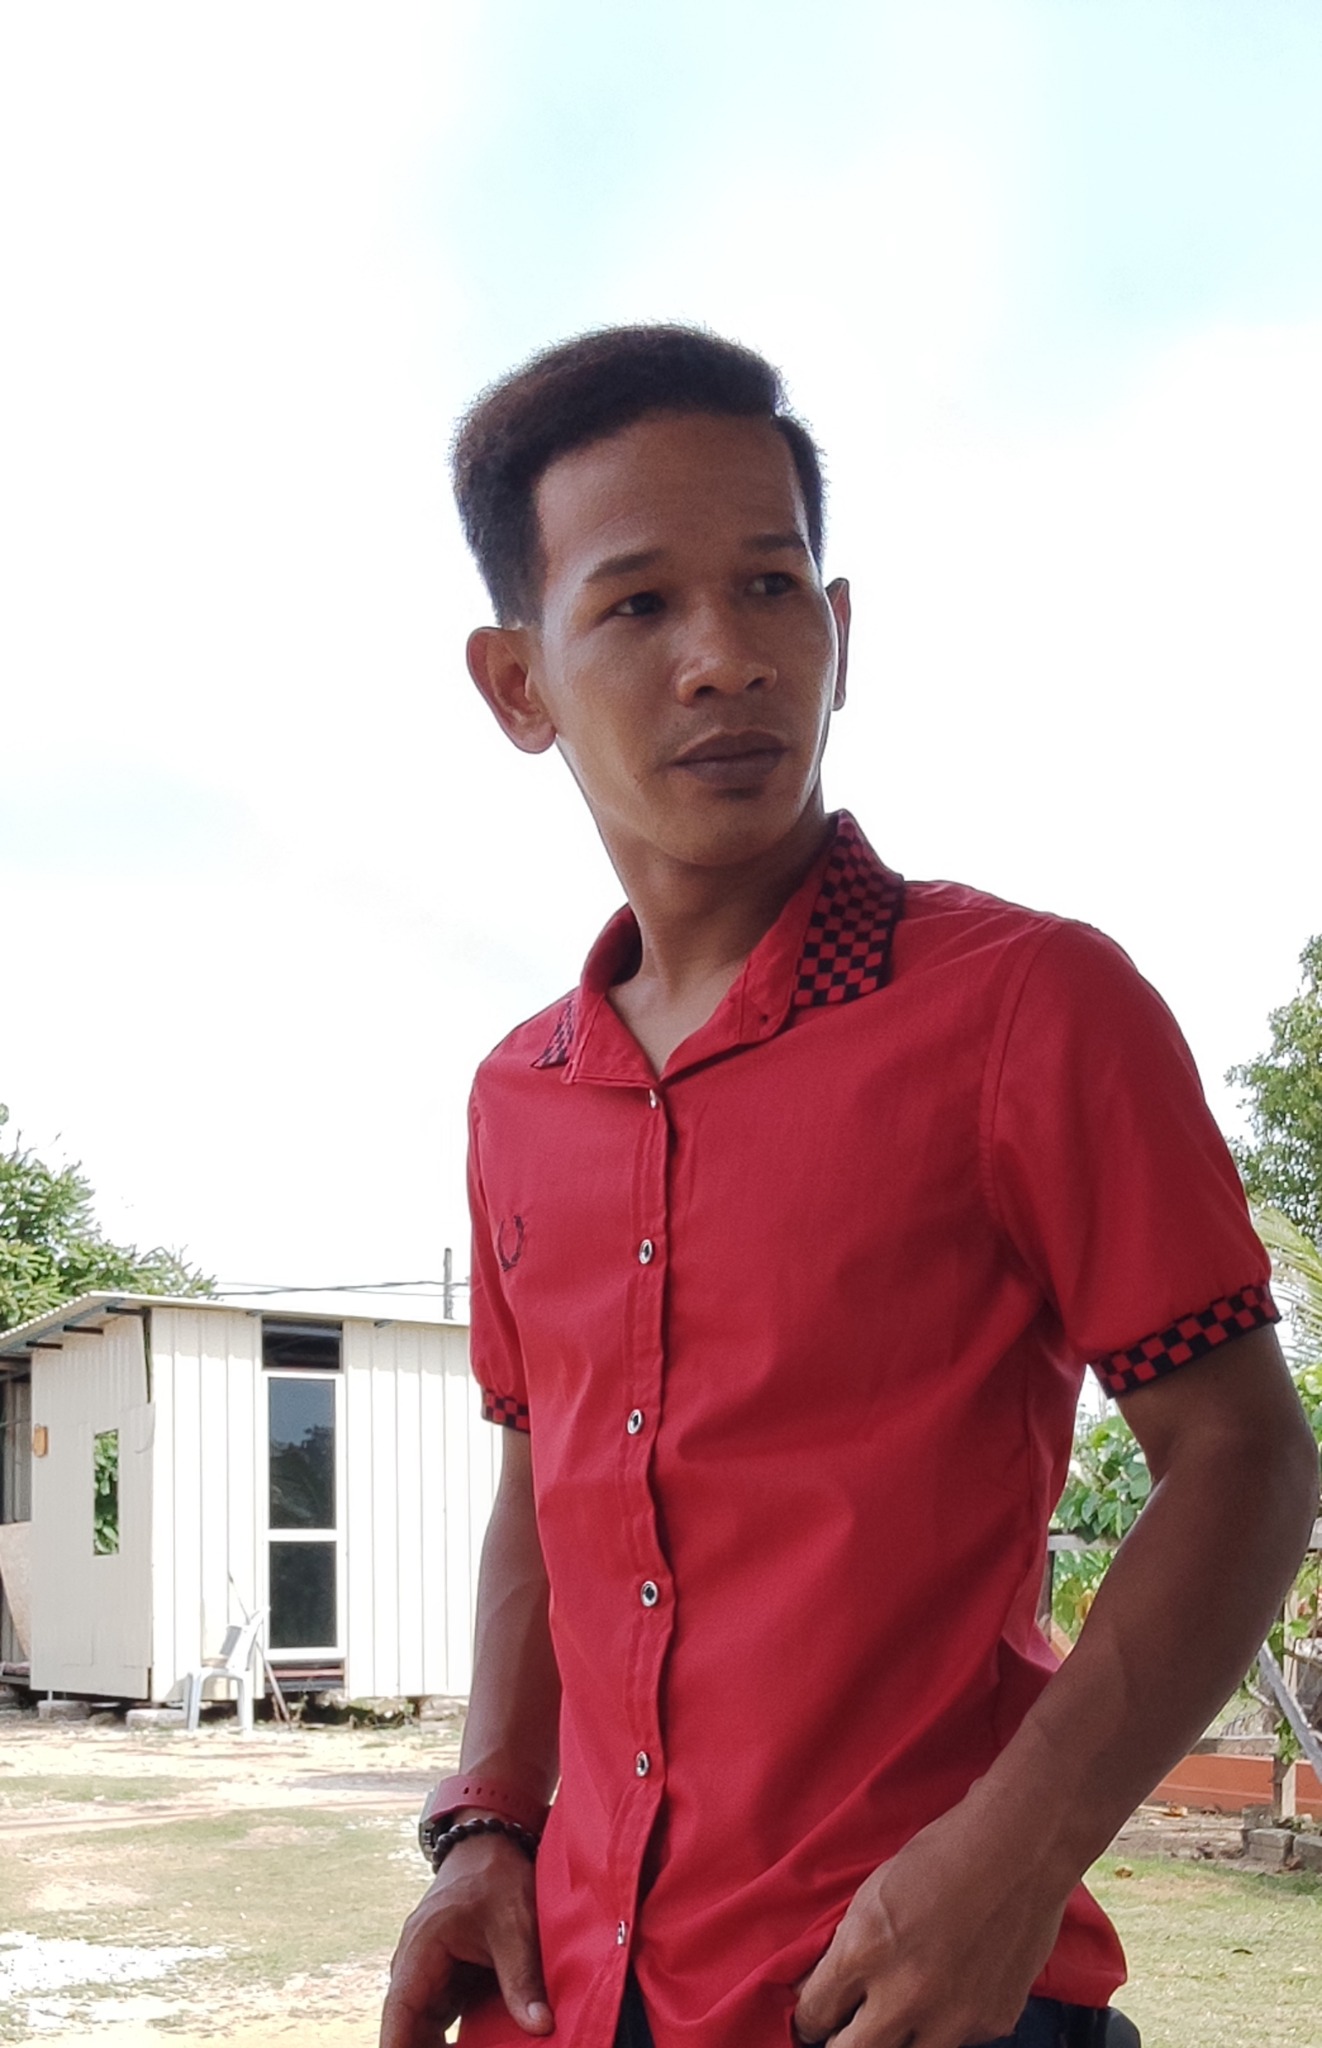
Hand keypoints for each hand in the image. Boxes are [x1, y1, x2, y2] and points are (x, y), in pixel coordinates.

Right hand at [380, 1833, 552, 2044]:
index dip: (399, 2047)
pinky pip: (439, 2022)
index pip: (400, 2011)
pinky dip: (452, 2042)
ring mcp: (427, 1974)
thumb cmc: (497, 1876)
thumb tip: (539, 2026)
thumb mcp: (514, 1923)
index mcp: (421, 1948)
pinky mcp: (444, 1980)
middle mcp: (415, 1965)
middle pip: (407, 2027)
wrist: (492, 1847)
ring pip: (422, 2029)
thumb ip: (522, 1976)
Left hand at [792, 1802, 1066, 2047]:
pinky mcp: (992, 2022)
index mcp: (864, 1951)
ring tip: (897, 2015)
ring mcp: (953, 2015)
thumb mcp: (872, 1893)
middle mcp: (905, 1993)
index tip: (815, 2016)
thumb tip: (814, 1989)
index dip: (810, 2017)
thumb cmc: (941, 1855)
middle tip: (845, 2028)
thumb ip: (845, 1949)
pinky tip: (950, 1992)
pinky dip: (947, 2025)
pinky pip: (957, 2041)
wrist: (1018, 1847)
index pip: (814, 2016)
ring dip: (895, 2040)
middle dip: (841, 2041)